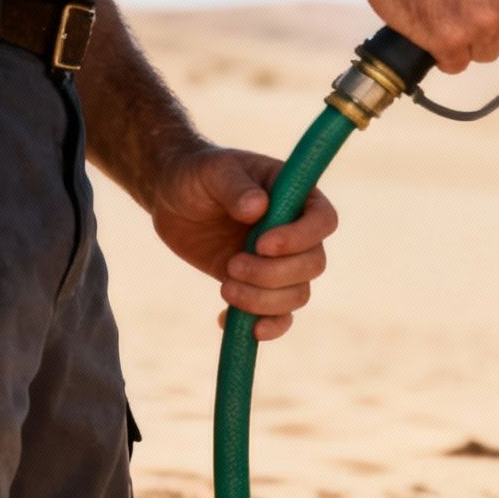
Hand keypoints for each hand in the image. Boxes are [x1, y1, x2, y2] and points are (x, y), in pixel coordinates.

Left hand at [148, 146, 338, 341]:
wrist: (174, 199)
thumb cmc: (199, 175)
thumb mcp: (213, 171)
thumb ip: (235, 186)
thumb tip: (258, 207)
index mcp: (298, 197)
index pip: (323, 221)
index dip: (300, 238)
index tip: (262, 244)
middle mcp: (298, 233)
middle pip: (313, 265)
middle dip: (273, 274)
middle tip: (231, 266)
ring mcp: (280, 263)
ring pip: (297, 295)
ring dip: (263, 300)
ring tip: (224, 287)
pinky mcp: (259, 286)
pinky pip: (277, 317)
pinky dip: (259, 325)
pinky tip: (226, 321)